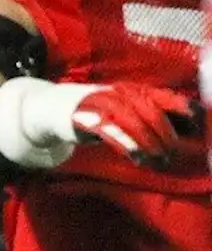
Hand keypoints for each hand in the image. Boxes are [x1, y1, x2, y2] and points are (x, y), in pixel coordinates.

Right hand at [72, 83, 198, 164]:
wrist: (54, 108)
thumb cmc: (98, 112)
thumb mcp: (127, 109)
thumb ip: (153, 115)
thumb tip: (190, 128)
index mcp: (136, 89)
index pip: (167, 97)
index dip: (185, 110)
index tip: (199, 125)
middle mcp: (121, 93)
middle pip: (152, 113)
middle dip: (166, 136)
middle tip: (173, 153)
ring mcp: (103, 104)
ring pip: (134, 123)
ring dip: (150, 145)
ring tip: (159, 161)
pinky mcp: (86, 118)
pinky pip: (113, 133)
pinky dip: (128, 146)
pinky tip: (137, 158)